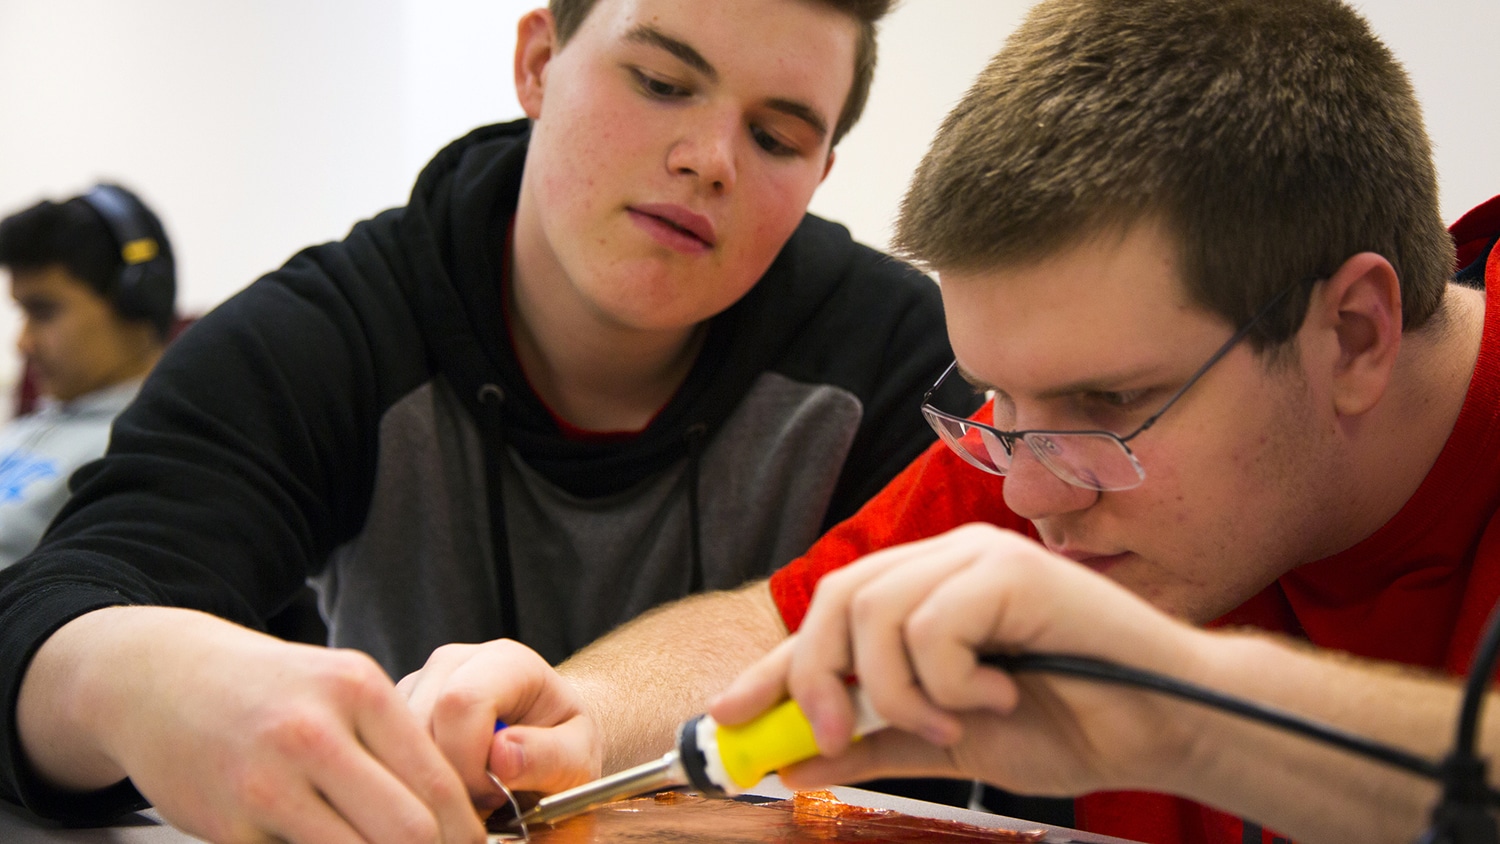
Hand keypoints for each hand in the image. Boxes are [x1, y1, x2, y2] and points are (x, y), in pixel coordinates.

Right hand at [18, 606, 485, 843]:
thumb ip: (394, 747)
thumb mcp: (341, 691)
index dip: (467, 835)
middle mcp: (313, 734)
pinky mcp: (228, 826)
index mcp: (359, 691)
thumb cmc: (270, 691)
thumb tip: (453, 822)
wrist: (159, 679)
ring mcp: (265, 783)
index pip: (438, 786)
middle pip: (408, 832)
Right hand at [397, 639, 600, 806]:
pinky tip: (444, 788)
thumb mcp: (577, 756)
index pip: (462, 702)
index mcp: (505, 660)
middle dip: (445, 775)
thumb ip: (548, 755)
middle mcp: (454, 662)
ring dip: (424, 779)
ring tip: (467, 795)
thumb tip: (502, 756)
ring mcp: (419, 682)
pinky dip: (409, 777)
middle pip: (421, 721)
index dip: (470, 759)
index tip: (496, 793)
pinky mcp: (395, 710)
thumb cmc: (563, 742)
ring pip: (393, 736)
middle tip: (480, 802)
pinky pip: (383, 747)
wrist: (548, 734)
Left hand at [710, 523, 1208, 795]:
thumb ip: (876, 743)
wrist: (1166, 726)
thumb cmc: (1073, 722)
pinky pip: (933, 624)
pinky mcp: (1012, 571)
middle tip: (832, 738)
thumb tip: (793, 759)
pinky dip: (950, 679)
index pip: (828, 617)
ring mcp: (980, 558)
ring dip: (899, 691)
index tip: (727, 720)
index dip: (772, 668)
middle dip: (815, 677)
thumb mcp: (950, 742)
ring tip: (953, 722)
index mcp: (929, 592)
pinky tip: (999, 695)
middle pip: (836, 598)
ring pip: (876, 612)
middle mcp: (947, 561)